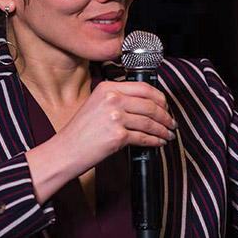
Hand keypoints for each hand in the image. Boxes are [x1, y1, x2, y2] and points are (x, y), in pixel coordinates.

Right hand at [55, 80, 174, 173]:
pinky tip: (158, 143)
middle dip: (166, 116)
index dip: (160, 98)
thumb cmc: (80, 131)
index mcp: (107, 88)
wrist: (66, 149)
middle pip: (150, 105)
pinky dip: (155, 141)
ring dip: (163, 130)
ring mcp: (115, 117)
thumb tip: (145, 104)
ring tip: (168, 134)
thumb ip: (117, 99)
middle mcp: (111, 99)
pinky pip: (144, 138)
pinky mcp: (118, 136)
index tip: (165, 106)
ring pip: (150, 122)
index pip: (143, 88)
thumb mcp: (96, 105)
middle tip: (171, 122)